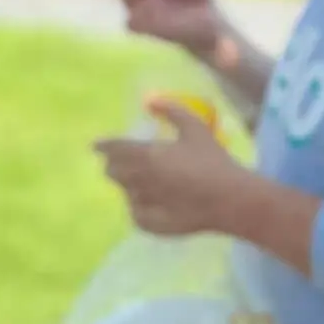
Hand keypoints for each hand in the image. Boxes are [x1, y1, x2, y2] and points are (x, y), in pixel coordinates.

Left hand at [94, 99, 247, 235]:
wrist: (228, 199)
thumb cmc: (213, 160)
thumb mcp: (195, 128)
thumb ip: (172, 111)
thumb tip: (149, 99)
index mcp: (147, 155)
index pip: (114, 149)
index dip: (103, 146)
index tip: (95, 145)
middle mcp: (139, 179)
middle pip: (113, 172)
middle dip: (114, 165)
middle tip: (122, 162)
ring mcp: (143, 204)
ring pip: (125, 191)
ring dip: (129, 183)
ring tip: (145, 179)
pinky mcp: (149, 224)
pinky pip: (134, 212)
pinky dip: (138, 204)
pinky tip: (152, 201)